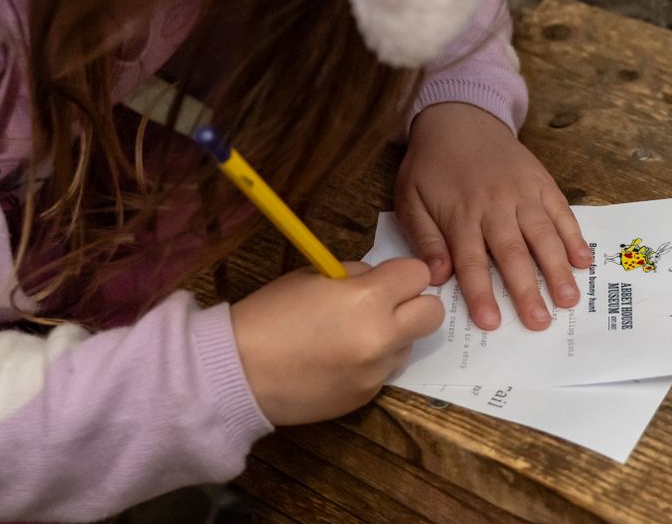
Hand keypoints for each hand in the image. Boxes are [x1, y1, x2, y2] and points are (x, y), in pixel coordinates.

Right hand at [229, 259, 442, 425]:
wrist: (239, 372)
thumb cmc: (269, 315)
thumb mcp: (313, 276)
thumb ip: (356, 276)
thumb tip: (378, 280)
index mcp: (368, 299)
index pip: (418, 274)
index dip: (401, 275)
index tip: (384, 280)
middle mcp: (382, 337)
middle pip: (432, 314)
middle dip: (413, 305)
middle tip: (384, 306)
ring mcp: (376, 372)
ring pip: (409, 346)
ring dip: (392, 337)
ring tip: (350, 337)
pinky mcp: (367, 397)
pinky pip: (384, 372)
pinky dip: (370, 363)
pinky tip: (336, 361)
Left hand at [395, 103, 590, 331]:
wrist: (459, 118)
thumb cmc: (431, 165)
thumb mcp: (409, 199)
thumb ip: (425, 238)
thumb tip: (438, 276)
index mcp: (461, 214)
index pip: (472, 261)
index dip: (482, 293)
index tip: (492, 322)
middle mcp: (495, 205)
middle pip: (513, 254)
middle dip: (527, 290)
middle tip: (540, 322)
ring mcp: (523, 193)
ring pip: (543, 235)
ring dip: (557, 269)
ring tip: (569, 300)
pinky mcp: (541, 182)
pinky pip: (561, 212)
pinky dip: (574, 236)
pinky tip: (583, 261)